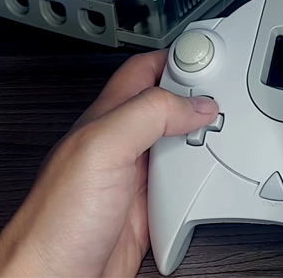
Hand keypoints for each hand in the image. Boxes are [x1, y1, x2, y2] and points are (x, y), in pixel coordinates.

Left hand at [0, 50, 218, 277]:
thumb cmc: (55, 222)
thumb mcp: (102, 148)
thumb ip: (148, 114)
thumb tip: (196, 105)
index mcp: (108, 118)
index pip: (147, 69)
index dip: (178, 58)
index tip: (211, 60)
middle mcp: (124, 143)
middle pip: (170, 105)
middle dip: (200, 98)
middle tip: (227, 100)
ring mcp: (136, 177)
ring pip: (182, 145)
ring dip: (205, 141)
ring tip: (227, 136)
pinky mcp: (149, 208)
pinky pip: (185, 184)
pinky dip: (204, 181)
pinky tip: (212, 180)